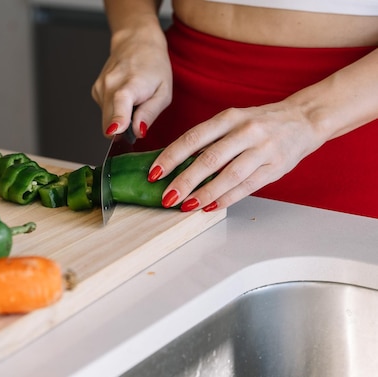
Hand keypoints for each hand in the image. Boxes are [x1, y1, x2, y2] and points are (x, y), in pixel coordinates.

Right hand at [92, 23, 172, 137]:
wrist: (136, 42)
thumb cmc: (154, 66)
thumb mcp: (164, 92)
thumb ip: (150, 113)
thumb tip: (138, 132)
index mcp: (130, 84)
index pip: (119, 105)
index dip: (117, 121)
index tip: (115, 132)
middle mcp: (110, 85)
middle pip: (109, 122)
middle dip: (122, 130)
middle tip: (138, 119)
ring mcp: (100, 88)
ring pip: (106, 119)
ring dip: (120, 118)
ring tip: (134, 101)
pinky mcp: (96, 91)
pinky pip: (105, 111)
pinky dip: (115, 110)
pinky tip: (125, 97)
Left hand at [148, 101, 326, 211]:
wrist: (304, 119)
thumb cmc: (260, 122)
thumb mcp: (232, 121)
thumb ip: (209, 139)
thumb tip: (175, 164)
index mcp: (229, 117)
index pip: (193, 138)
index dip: (171, 157)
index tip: (154, 173)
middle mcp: (246, 131)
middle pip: (209, 159)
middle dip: (185, 180)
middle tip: (167, 196)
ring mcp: (263, 149)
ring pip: (229, 175)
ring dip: (205, 193)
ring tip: (186, 206)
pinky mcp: (276, 167)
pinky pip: (248, 186)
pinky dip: (227, 198)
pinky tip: (211, 207)